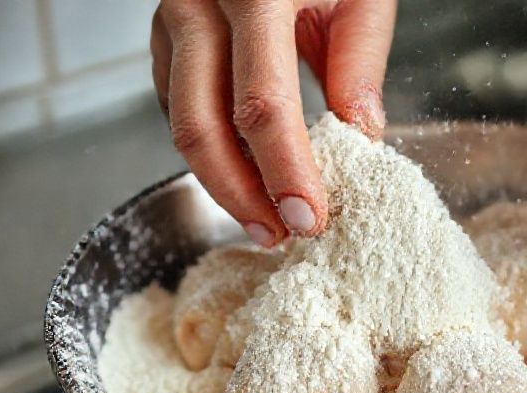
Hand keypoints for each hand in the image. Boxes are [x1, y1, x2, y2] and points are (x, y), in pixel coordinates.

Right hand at [151, 0, 395, 246]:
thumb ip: (360, 57)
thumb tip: (361, 137)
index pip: (262, 103)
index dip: (284, 170)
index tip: (309, 217)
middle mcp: (198, 4)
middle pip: (201, 126)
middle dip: (241, 194)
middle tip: (280, 235)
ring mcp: (172, 18)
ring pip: (179, 122)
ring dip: (221, 181)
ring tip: (265, 217)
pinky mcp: (165, 35)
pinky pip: (175, 105)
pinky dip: (208, 147)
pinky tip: (242, 172)